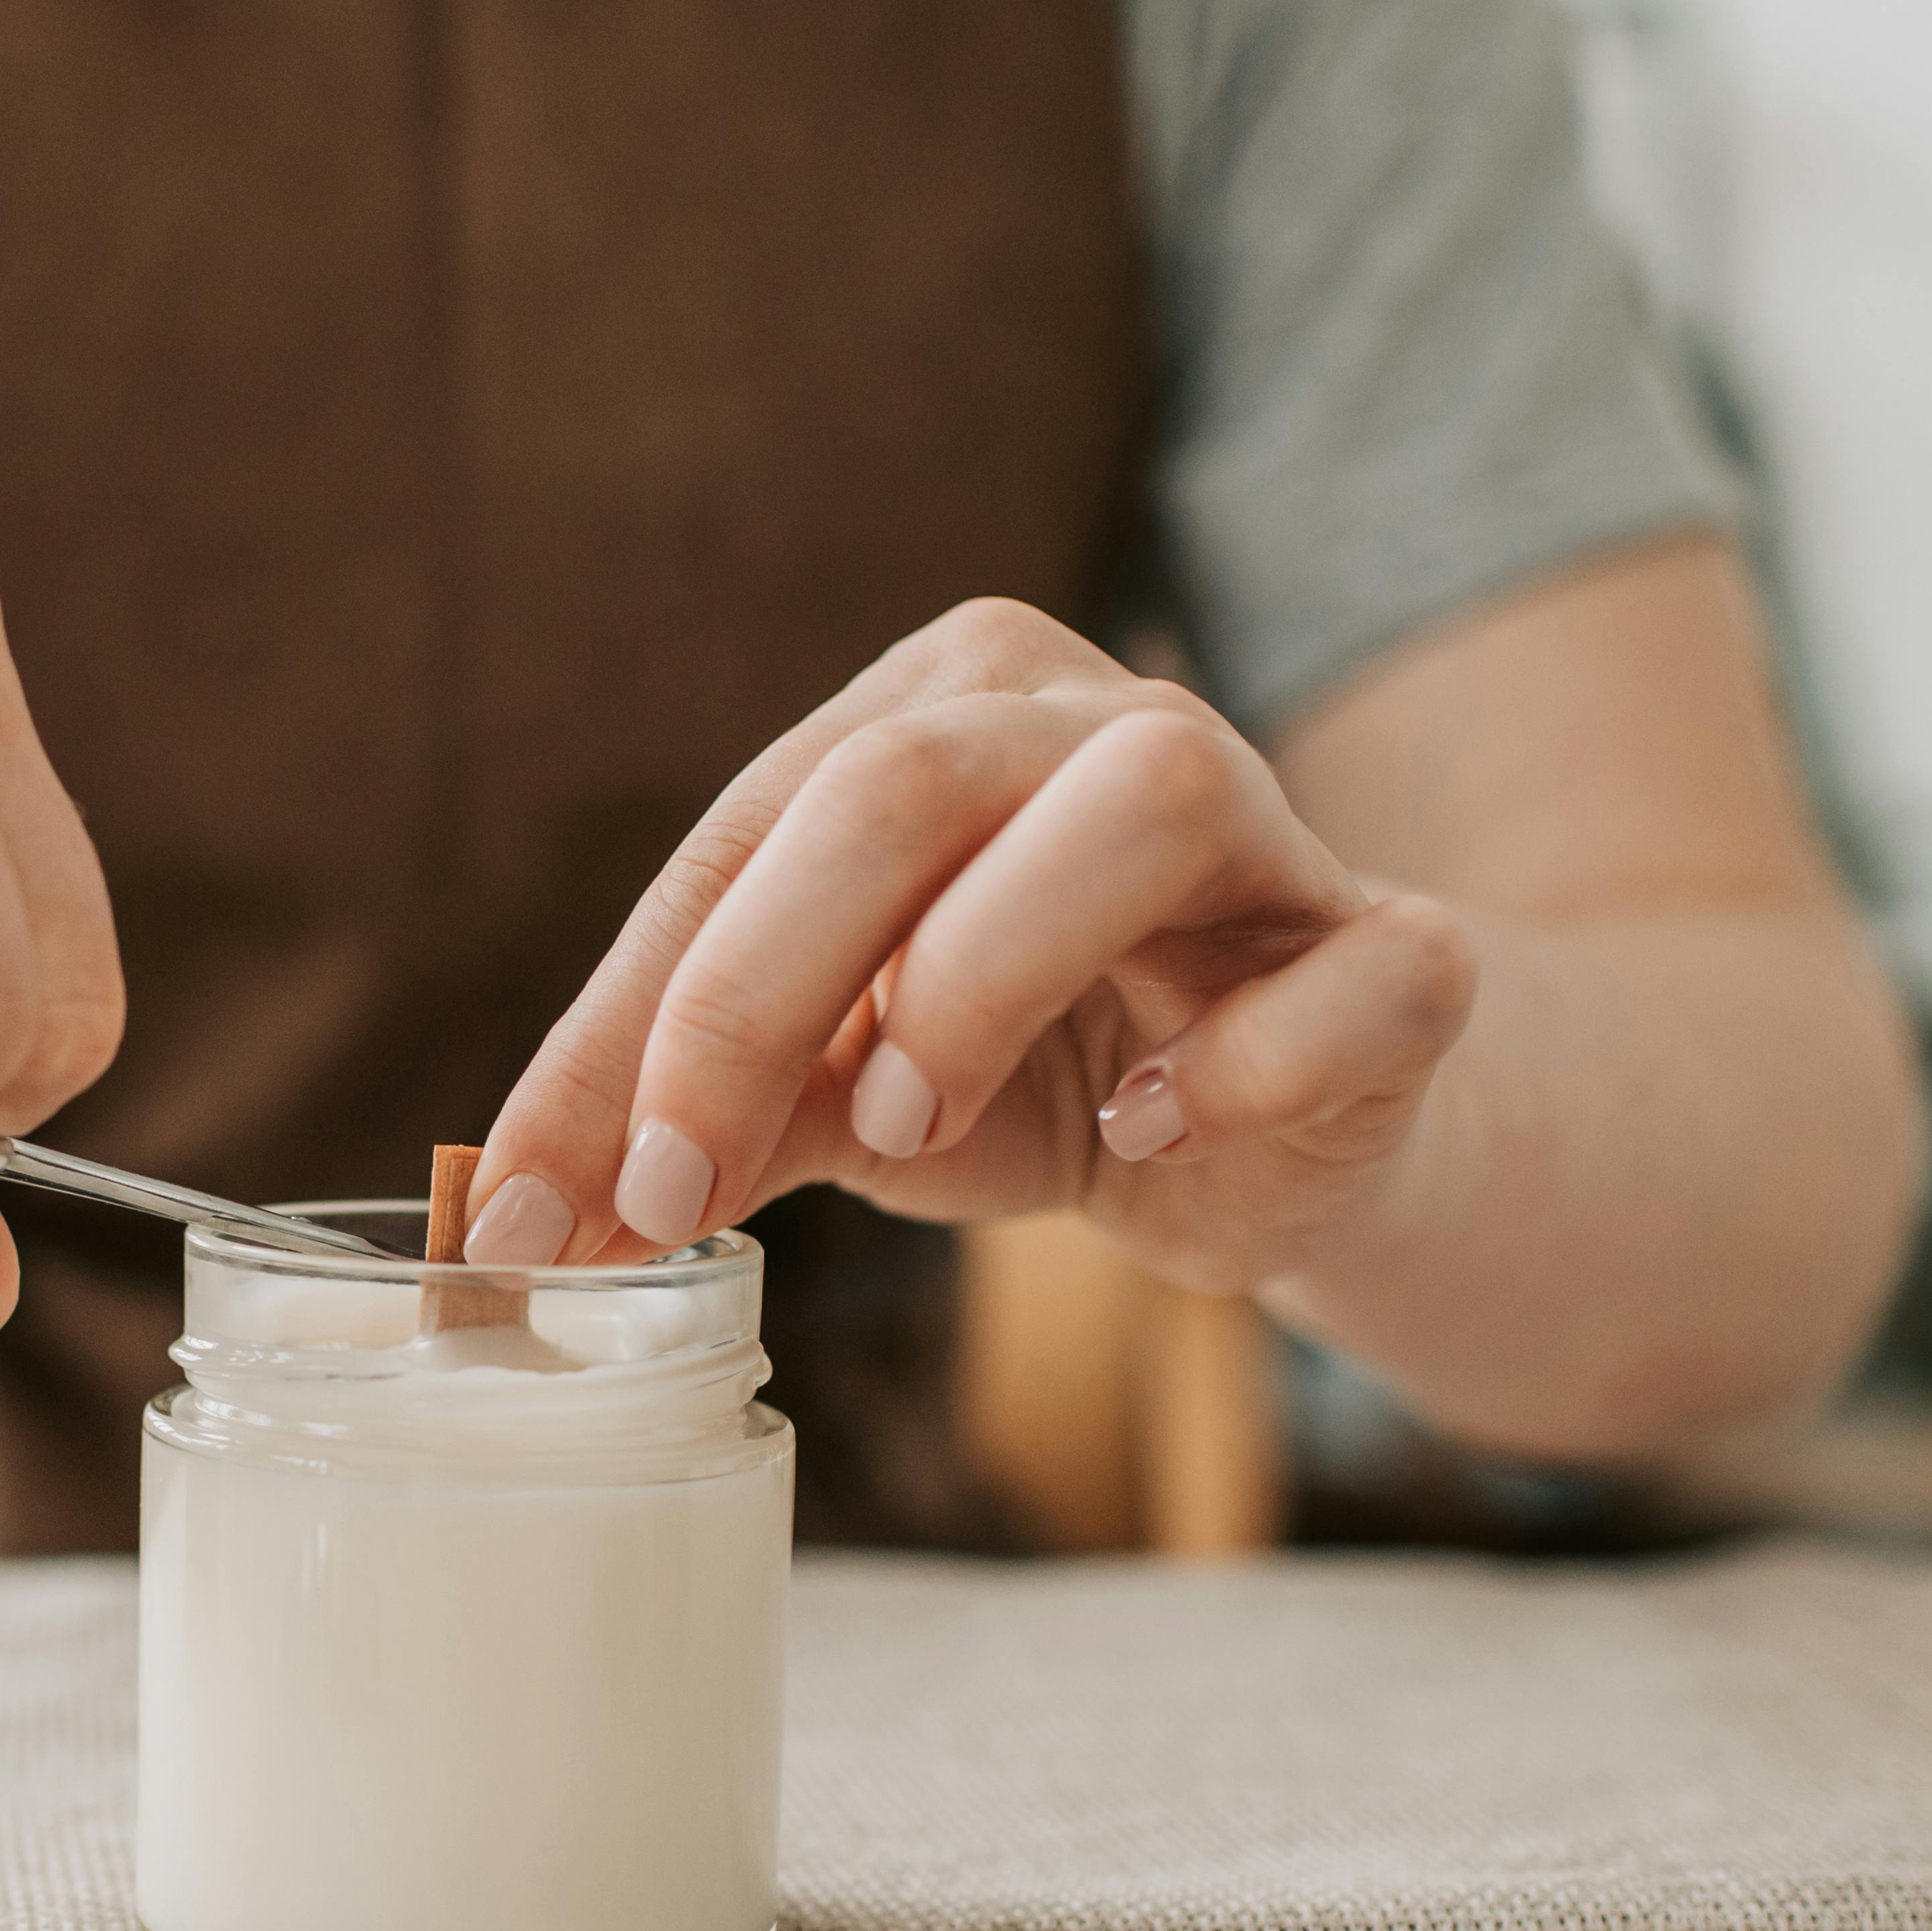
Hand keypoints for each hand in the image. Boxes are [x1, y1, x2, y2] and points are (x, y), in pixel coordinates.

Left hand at [466, 599, 1476, 1292]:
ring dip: (984, 972)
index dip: (621, 1031)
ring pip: (1142, 799)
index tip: (532, 1209)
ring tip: (908, 1128)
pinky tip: (1150, 1128)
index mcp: (935, 715)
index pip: (740, 845)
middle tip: (675, 1184)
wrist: (1271, 1131)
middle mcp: (1092, 719)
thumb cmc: (1027, 1074)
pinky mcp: (1400, 955)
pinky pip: (1356, 972)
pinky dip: (1236, 1063)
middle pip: (899, 786)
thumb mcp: (841, 1096)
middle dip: (751, 996)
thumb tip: (537, 1215)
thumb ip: (710, 1125)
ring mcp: (1269, 822)